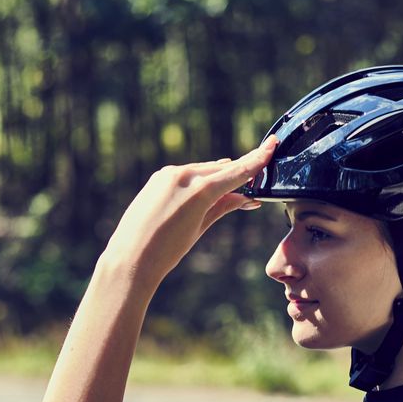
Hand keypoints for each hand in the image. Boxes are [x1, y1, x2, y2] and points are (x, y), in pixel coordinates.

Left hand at [103, 136, 276, 290]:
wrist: (130, 258)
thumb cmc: (167, 250)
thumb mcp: (201, 227)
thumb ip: (224, 206)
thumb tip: (246, 197)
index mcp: (200, 190)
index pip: (238, 171)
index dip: (258, 158)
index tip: (272, 144)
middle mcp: (185, 175)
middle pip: (223, 168)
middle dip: (240, 173)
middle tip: (259, 175)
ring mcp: (169, 174)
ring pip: (205, 170)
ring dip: (220, 177)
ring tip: (232, 192)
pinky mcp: (159, 177)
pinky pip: (188, 173)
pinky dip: (201, 179)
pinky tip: (206, 192)